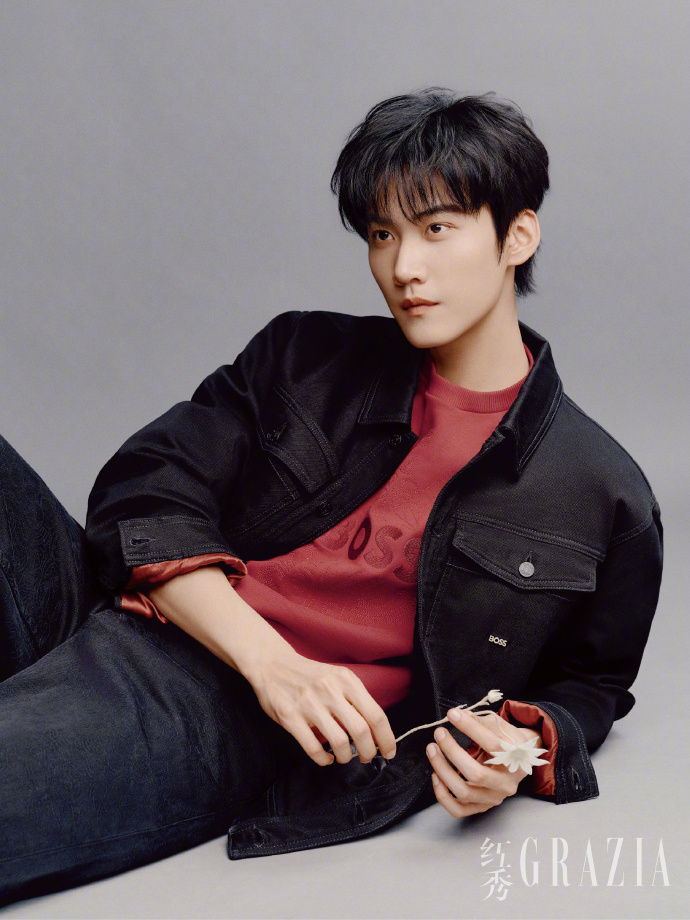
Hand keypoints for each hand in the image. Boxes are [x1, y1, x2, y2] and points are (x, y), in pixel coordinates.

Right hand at [248, 649, 396, 767]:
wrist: (273, 664)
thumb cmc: (310, 676)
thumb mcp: (338, 678)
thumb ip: (355, 699)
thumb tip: (376, 732)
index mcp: (346, 680)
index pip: (376, 715)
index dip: (387, 739)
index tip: (389, 752)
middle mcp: (330, 690)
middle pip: (361, 731)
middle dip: (368, 752)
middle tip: (366, 758)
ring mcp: (309, 704)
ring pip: (339, 742)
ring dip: (345, 757)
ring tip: (343, 757)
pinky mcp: (290, 716)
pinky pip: (313, 748)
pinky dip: (323, 759)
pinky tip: (326, 758)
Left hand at [426, 707, 541, 817]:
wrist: (520, 762)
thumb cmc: (507, 741)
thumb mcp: (501, 727)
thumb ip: (481, 721)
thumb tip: (457, 715)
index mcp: (515, 760)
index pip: (492, 744)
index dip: (469, 728)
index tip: (452, 715)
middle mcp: (506, 783)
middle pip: (476, 773)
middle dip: (452, 751)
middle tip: (439, 733)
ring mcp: (494, 798)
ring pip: (464, 792)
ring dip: (443, 770)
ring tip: (432, 750)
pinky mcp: (482, 807)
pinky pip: (459, 809)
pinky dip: (443, 795)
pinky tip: (435, 776)